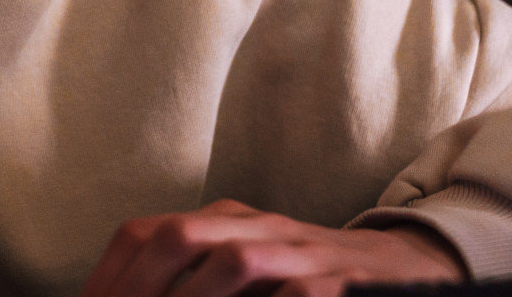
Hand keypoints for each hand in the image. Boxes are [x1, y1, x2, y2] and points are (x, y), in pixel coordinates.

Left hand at [81, 200, 466, 296]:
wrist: (402, 267)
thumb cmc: (304, 279)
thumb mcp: (244, 269)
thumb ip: (190, 280)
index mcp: (224, 221)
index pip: (146, 233)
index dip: (110, 276)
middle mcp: (256, 227)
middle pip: (178, 236)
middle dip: (138, 285)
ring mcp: (300, 253)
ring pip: (236, 262)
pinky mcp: (342, 284)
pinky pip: (298, 296)